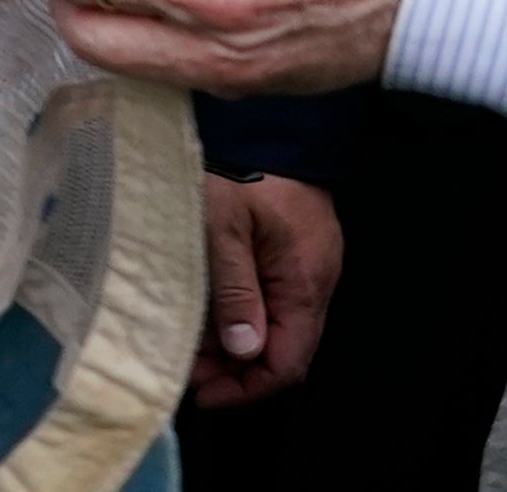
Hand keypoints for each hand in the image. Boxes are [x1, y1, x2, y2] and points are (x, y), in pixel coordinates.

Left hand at [193, 172, 339, 407]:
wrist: (264, 117)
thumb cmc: (239, 163)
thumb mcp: (223, 229)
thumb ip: (234, 292)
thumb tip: (244, 351)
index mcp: (306, 278)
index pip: (288, 362)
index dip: (246, 386)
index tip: (204, 390)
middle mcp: (318, 276)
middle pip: (284, 347)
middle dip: (235, 366)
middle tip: (188, 363)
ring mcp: (311, 260)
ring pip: (278, 323)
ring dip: (236, 338)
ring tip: (191, 334)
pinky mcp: (298, 246)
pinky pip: (276, 295)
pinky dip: (243, 309)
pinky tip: (210, 304)